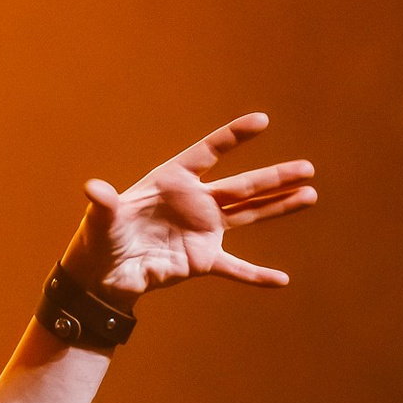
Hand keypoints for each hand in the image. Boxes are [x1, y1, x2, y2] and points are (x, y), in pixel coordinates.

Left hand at [59, 112, 315, 313]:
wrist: (103, 274)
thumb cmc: (99, 238)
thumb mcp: (101, 219)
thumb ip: (105, 204)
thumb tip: (93, 188)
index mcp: (172, 181)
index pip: (208, 153)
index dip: (232, 137)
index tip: (262, 121)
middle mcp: (194, 202)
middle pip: (241, 186)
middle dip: (275, 177)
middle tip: (308, 168)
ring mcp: (202, 230)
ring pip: (248, 215)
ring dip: (279, 207)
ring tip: (310, 195)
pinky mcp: (202, 260)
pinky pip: (235, 268)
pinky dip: (256, 276)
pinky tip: (282, 280)